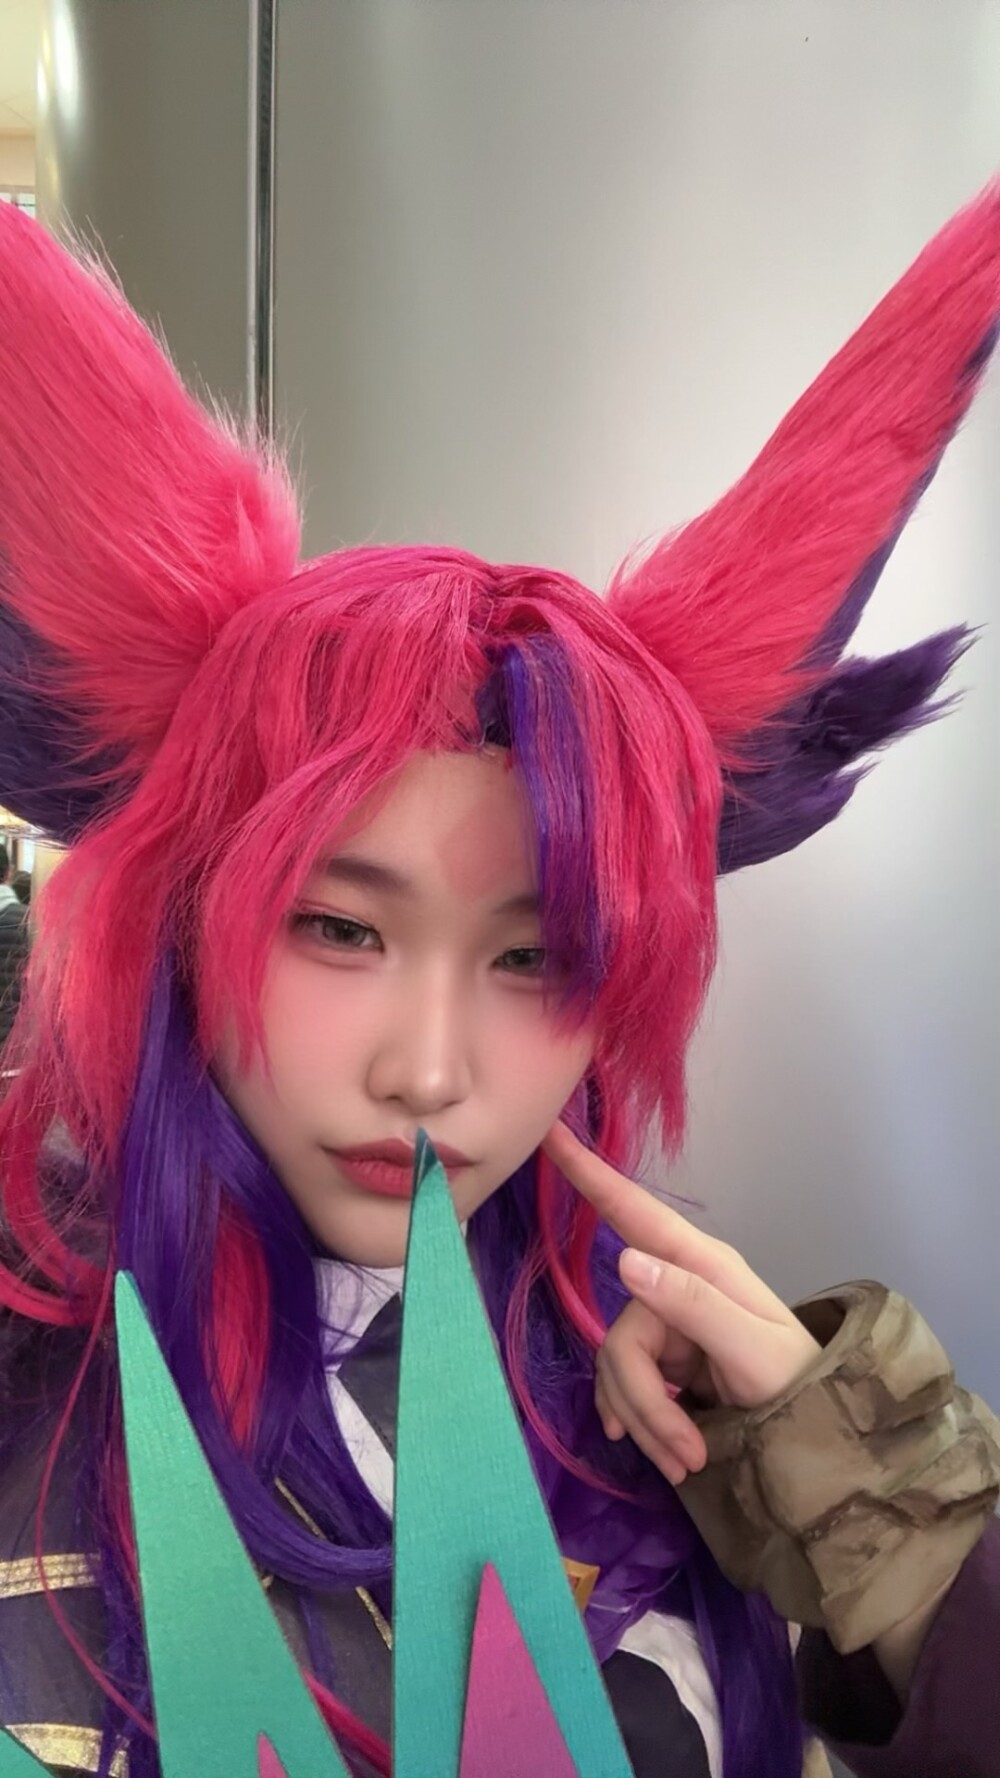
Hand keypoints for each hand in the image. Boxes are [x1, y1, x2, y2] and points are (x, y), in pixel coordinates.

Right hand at [542, 1121, 821, 1487]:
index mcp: (702, 1266)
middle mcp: (677, 1286)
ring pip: (617, 1369)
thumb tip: (624, 1260)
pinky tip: (659, 1452)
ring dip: (646, 1422)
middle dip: (643, 1403)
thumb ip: (693, 1304)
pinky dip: (637, 1422)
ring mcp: (667, 1324)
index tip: (550, 1134)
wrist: (822, 1436)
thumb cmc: (801, 1384)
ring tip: (686, 1462)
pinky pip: (623, 1387)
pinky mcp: (663, 1361)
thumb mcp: (754, 1349)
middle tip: (682, 1455)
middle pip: (620, 1338)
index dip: (590, 1174)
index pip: (635, 1213)